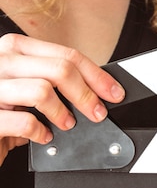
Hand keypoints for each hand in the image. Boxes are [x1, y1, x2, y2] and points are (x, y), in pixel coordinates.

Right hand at [0, 33, 124, 164]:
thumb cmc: (1, 111)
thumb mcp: (26, 90)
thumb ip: (52, 82)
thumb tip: (95, 91)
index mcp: (13, 50)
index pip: (65, 54)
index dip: (96, 75)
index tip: (114, 93)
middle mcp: (0, 62)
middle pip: (59, 69)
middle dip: (87, 94)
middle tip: (97, 114)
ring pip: (42, 90)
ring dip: (63, 112)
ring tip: (66, 124)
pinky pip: (25, 121)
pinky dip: (42, 132)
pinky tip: (43, 136)